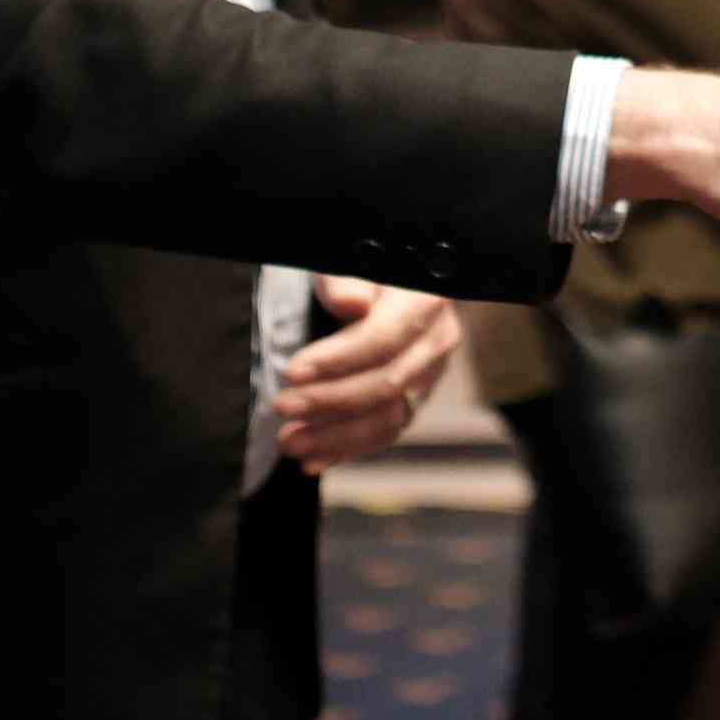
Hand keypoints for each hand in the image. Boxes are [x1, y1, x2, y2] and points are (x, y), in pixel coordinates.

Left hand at [278, 277, 459, 474]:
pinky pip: (387, 432)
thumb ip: (345, 279)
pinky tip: (314, 460)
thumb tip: (353, 302)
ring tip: (290, 442)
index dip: (336, 361)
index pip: (382, 339)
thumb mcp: (347, 259)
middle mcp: (438, 340)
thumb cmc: (363, 268)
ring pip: (389, 418)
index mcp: (426, 300)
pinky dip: (349, 449)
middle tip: (282, 407)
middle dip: (328, 401)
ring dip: (336, 437)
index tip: (291, 372)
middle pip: (386, 384)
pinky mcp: (417, 398)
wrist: (391, 281)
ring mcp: (431, 374)